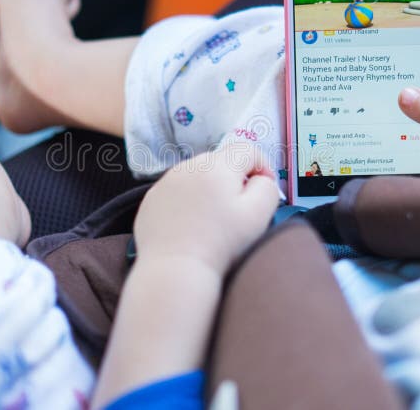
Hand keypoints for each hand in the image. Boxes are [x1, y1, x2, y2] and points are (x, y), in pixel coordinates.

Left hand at [133, 145, 279, 275]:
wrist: (175, 270)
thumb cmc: (219, 243)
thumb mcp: (258, 214)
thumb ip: (267, 187)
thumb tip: (261, 179)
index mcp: (217, 165)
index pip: (247, 150)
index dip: (263, 167)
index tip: (264, 190)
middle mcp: (189, 166)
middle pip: (222, 162)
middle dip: (235, 180)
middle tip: (239, 211)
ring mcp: (166, 182)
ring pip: (198, 176)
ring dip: (210, 190)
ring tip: (213, 221)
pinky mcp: (152, 199)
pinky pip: (177, 192)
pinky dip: (188, 203)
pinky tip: (191, 227)